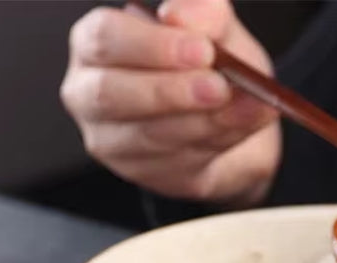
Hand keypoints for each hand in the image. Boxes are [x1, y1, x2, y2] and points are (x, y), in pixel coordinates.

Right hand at [60, 0, 280, 207]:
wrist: (232, 116)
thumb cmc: (209, 64)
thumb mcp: (215, 29)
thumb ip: (205, 14)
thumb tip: (183, 16)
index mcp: (97, 45)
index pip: (104, 39)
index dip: (151, 45)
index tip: (201, 49)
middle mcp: (92, 95)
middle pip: (112, 94)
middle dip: (170, 91)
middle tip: (219, 86)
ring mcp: (115, 142)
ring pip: (150, 136)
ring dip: (203, 121)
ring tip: (245, 106)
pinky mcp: (147, 173)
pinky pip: (179, 162)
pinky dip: (218, 142)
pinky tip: (244, 125)